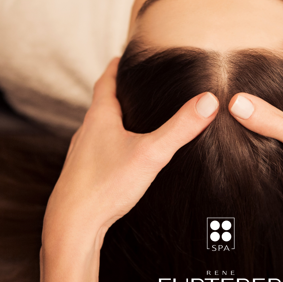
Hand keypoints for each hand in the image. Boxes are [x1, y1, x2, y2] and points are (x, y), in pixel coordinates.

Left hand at [42, 57, 219, 249]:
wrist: (73, 224)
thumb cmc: (106, 185)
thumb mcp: (152, 153)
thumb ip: (181, 128)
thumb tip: (208, 101)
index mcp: (100, 118)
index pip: (106, 82)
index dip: (116, 68)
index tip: (122, 57)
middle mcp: (86, 132)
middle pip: (101, 105)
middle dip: (118, 94)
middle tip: (134, 85)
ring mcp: (81, 154)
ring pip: (98, 129)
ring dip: (113, 121)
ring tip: (132, 119)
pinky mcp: (83, 175)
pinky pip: (98, 151)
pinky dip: (111, 145)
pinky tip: (123, 159)